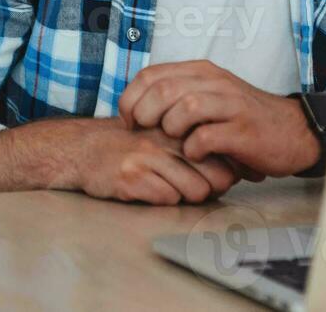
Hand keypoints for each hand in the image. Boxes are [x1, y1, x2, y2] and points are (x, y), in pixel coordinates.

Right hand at [72, 119, 239, 204]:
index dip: (228, 171)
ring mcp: (148, 156)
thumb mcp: (163, 135)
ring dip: (187, 197)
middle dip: (212, 189)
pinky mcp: (132, 176)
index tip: (224, 176)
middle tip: (196, 188)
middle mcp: (166, 137)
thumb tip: (243, 168)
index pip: (222, 151)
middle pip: (217, 175)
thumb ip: (195, 144)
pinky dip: (163, 200)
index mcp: (177, 124)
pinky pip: (167, 199)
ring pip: (196, 190)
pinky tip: (149, 189)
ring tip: (170, 188)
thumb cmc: (129, 145)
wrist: (82, 149)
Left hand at [118, 60, 320, 178]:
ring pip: (185, 108)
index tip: (129, 120)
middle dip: (145, 115)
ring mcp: (231, 105)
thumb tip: (134, 109)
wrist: (293, 131)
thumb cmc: (241, 119)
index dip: (131, 98)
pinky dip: (194, 150)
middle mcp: (215, 82)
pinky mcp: (243, 130)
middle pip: (163, 89)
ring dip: (171, 130)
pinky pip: (206, 138)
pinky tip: (197, 155)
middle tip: (145, 134)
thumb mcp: (208, 96)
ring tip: (175, 142)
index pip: (151, 74)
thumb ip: (177, 95)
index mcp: (201, 71)